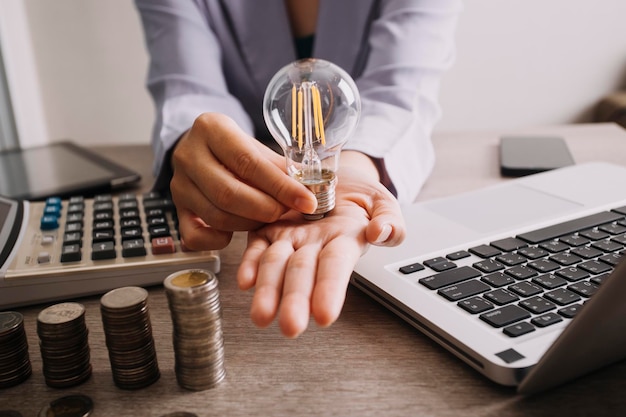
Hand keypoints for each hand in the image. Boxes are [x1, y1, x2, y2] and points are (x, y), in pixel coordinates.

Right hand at [169, 113, 316, 249]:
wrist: (202, 148)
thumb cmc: (236, 149)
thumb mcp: (257, 147)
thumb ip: (281, 167)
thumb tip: (313, 188)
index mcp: (211, 128)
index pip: (247, 162)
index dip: (280, 186)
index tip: (306, 201)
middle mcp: (188, 155)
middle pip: (229, 193)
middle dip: (265, 209)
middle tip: (286, 212)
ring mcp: (179, 184)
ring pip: (216, 215)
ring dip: (249, 224)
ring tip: (268, 218)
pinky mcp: (176, 209)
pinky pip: (195, 235)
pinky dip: (219, 240)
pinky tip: (236, 233)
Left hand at [237, 158, 405, 337]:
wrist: (330, 175)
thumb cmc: (356, 195)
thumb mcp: (382, 201)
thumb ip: (390, 219)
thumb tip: (380, 232)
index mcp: (343, 241)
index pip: (336, 267)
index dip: (330, 289)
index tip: (325, 315)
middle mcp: (313, 246)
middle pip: (302, 274)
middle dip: (295, 300)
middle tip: (290, 326)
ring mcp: (288, 239)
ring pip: (275, 265)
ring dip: (268, 290)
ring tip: (261, 315)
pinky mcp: (266, 228)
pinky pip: (256, 247)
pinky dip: (249, 264)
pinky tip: (245, 281)